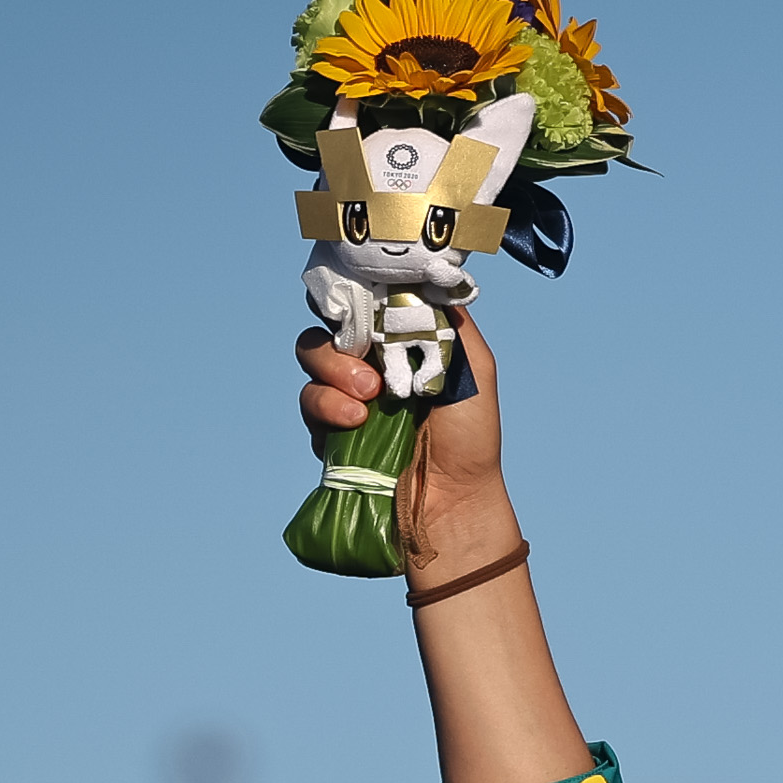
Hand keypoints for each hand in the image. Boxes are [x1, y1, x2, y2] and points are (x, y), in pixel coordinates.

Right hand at [298, 309, 518, 583]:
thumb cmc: (470, 436)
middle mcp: (369, 362)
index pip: (362, 300)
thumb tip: (416, 281)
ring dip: (331, 375)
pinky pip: (308, 403)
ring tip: (365, 404)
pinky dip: (325, 408)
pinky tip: (353, 424)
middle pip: (330, 321)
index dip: (353, 295)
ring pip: (311, 356)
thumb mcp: (473, 367)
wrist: (453, 500)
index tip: (363, 306)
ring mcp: (346, 395)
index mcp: (400, 341)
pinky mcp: (330, 430)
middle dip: (342, 343)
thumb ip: (448, 322)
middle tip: (372, 378)